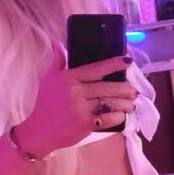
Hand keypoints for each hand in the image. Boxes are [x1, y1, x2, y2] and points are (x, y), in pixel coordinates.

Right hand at [16, 52, 137, 157]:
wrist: (40, 131)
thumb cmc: (45, 104)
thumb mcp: (48, 80)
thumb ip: (57, 61)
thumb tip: (57, 43)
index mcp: (68, 78)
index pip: (96, 68)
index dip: (114, 64)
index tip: (128, 61)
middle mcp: (75, 92)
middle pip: (108, 87)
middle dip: (125, 89)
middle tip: (133, 91)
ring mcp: (81, 109)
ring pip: (111, 103)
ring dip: (125, 104)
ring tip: (131, 104)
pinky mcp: (85, 124)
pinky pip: (108, 118)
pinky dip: (118, 117)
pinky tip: (121, 115)